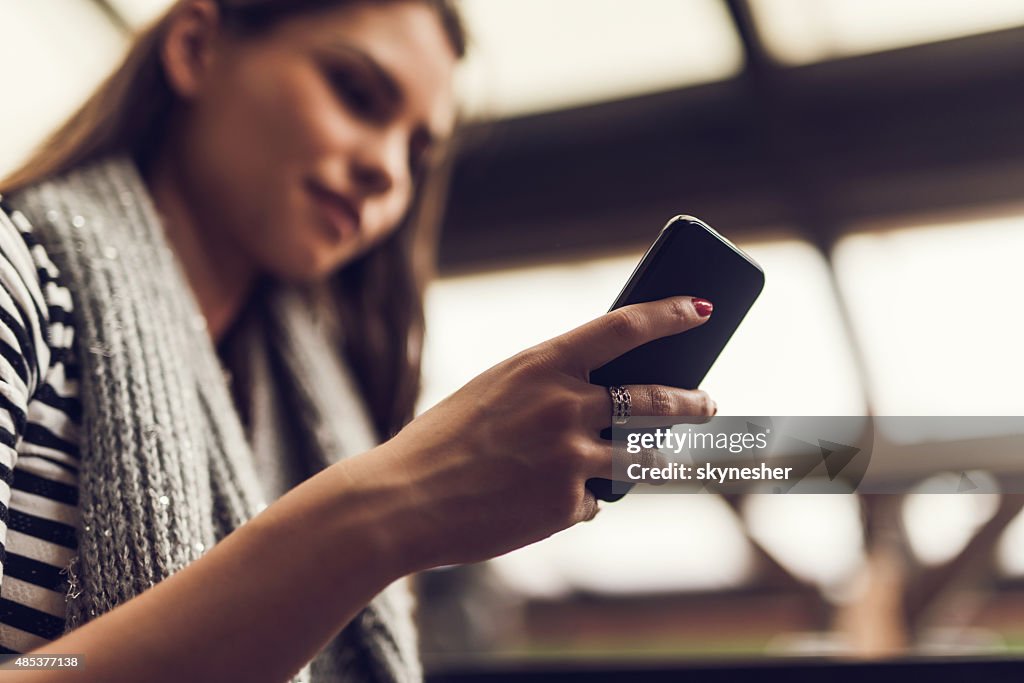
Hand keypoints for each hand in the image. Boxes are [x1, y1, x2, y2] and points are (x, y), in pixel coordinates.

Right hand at [355, 296, 716, 571]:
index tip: (701, 309)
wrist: (402, 501)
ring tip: (672, 458)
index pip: (623, 327)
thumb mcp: (494, 392)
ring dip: (660, 457)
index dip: (669, 315)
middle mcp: (565, 405)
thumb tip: (603, 404)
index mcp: (542, 364)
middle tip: (708, 403)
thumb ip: (547, 389)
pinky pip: (593, 499)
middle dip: (691, 401)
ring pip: (642, 455)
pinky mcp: (567, 504)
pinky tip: (548, 502)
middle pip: (654, 399)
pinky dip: (579, 500)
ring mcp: (570, 457)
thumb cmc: (440, 442)